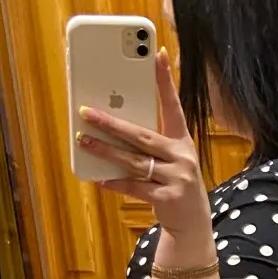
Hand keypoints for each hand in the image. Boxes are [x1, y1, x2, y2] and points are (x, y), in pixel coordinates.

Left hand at [78, 50, 211, 237]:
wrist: (193, 223)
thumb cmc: (175, 184)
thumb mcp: (171, 160)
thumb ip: (150, 143)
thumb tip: (114, 126)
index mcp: (182, 142)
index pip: (173, 106)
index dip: (165, 80)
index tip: (157, 55)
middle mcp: (183, 156)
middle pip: (141, 135)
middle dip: (112, 123)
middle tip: (87, 112)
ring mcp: (177, 178)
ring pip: (134, 160)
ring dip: (106, 151)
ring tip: (84, 141)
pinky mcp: (168, 198)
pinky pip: (135, 187)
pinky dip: (116, 182)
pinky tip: (100, 178)